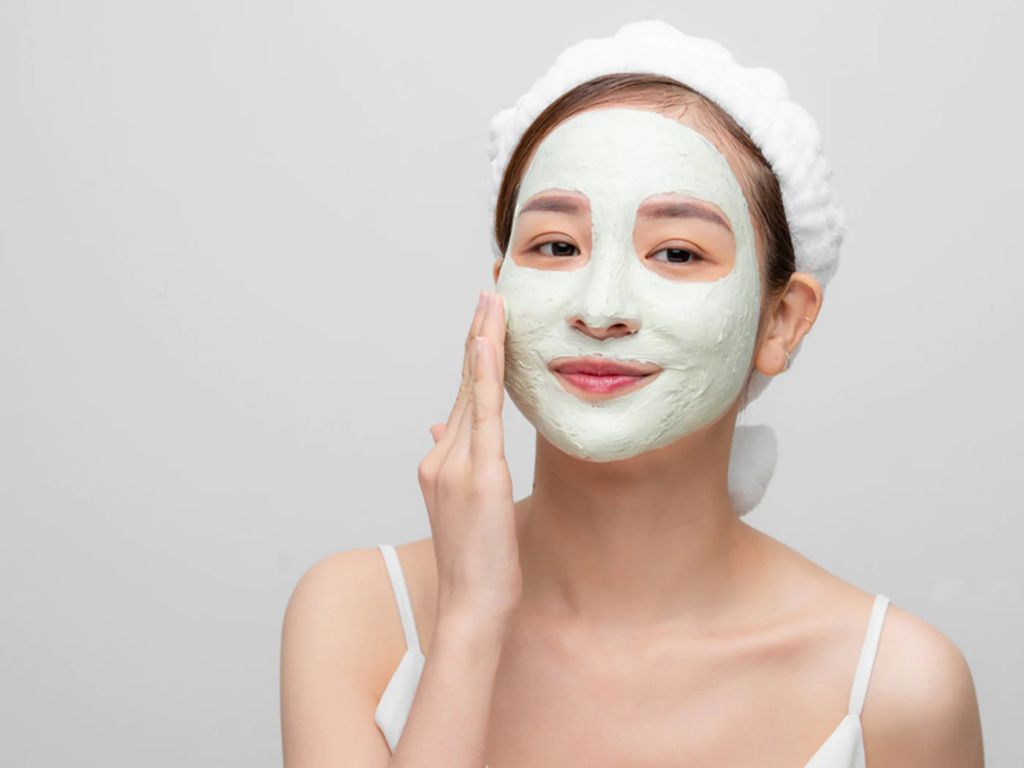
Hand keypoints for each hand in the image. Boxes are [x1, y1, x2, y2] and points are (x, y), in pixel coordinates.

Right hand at [418, 290, 520, 620]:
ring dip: (482, 341)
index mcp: (439, 462)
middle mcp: (440, 456)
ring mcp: (455, 463)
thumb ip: (453, 460)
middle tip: (490, 292)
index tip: (483, 319)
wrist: (472, 602)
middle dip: (478, 335)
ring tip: (492, 302)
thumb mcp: (463, 505)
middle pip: (463, 384)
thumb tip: (438, 423)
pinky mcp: (479, 473)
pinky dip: (482, 374)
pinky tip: (486, 341)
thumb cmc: (476, 560)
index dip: (473, 356)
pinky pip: (481, 413)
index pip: (461, 397)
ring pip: (471, 390)